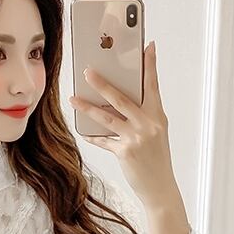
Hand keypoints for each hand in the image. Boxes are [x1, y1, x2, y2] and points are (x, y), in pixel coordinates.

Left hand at [69, 40, 177, 207]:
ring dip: (87, 107)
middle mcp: (148, 124)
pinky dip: (93, 136)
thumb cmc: (156, 159)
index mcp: (158, 115)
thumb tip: (116, 104)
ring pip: (107, 117)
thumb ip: (141, 117)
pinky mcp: (125, 152)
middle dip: (103, 83)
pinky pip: (104, 140)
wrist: (160, 187)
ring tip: (73, 98)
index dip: (150, 65)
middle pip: (122, 98)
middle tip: (88, 71)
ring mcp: (136, 138)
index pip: (153, 85)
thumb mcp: (155, 133)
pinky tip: (83, 131)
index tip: (147, 46)